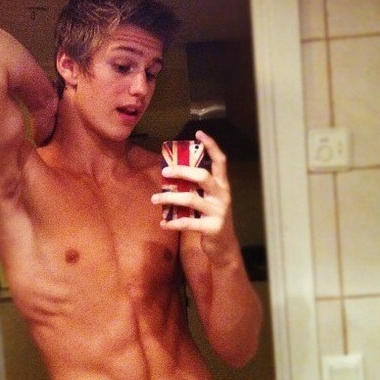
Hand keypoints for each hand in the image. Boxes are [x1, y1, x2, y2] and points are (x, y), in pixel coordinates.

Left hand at [151, 130, 235, 265]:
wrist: (224, 247)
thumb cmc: (211, 219)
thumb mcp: (209, 201)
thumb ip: (197, 188)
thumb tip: (173, 174)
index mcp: (222, 186)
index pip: (221, 161)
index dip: (212, 146)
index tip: (199, 133)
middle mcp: (222, 196)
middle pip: (203, 177)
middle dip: (182, 171)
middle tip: (164, 172)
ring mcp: (218, 212)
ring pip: (191, 200)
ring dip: (170, 198)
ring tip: (154, 198)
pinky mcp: (212, 228)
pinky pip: (188, 223)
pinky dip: (173, 223)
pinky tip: (163, 223)